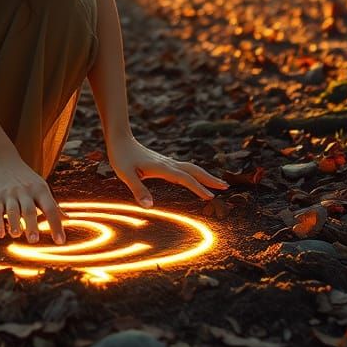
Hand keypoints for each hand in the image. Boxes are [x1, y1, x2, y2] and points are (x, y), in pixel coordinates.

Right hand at [0, 150, 65, 244]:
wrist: (2, 160)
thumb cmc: (25, 178)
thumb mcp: (41, 187)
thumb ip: (53, 204)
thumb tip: (68, 219)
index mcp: (40, 190)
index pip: (50, 209)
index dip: (56, 225)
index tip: (60, 241)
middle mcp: (25, 191)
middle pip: (29, 210)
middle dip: (32, 225)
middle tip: (34, 240)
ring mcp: (10, 194)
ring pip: (12, 210)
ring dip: (14, 224)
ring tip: (16, 235)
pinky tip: (1, 234)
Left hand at [105, 135, 228, 207]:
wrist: (120, 139)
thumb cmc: (121, 156)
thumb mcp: (125, 174)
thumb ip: (138, 190)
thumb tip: (149, 207)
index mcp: (162, 167)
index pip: (184, 178)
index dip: (198, 188)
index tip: (211, 197)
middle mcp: (168, 163)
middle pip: (194, 170)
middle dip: (210, 179)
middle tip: (226, 187)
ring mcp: (167, 162)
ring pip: (191, 168)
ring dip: (205, 176)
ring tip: (218, 183)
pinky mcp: (164, 162)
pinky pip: (184, 169)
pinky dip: (194, 174)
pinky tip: (195, 179)